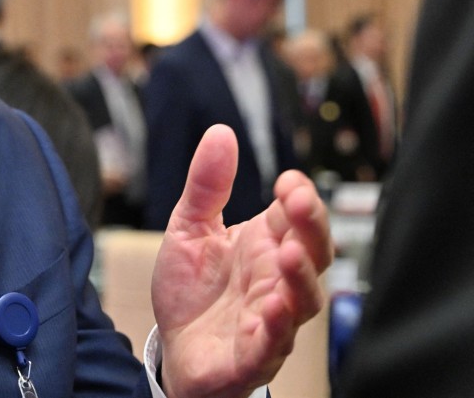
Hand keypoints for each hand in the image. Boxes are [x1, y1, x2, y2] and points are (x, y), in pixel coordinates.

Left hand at [152, 125, 332, 397]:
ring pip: (303, 300)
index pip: (296, 217)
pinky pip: (274, 342)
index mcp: (265, 245)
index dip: (299, 197)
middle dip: (312, 226)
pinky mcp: (254, 354)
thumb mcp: (188, 227)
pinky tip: (273, 307)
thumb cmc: (191, 290)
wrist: (173, 348)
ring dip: (300, 276)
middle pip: (312, 252)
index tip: (288, 180)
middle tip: (299, 201)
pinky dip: (277, 326)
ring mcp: (271, 318)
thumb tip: (221, 132)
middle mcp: (276, 280)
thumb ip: (206, 185)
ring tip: (288, 253)